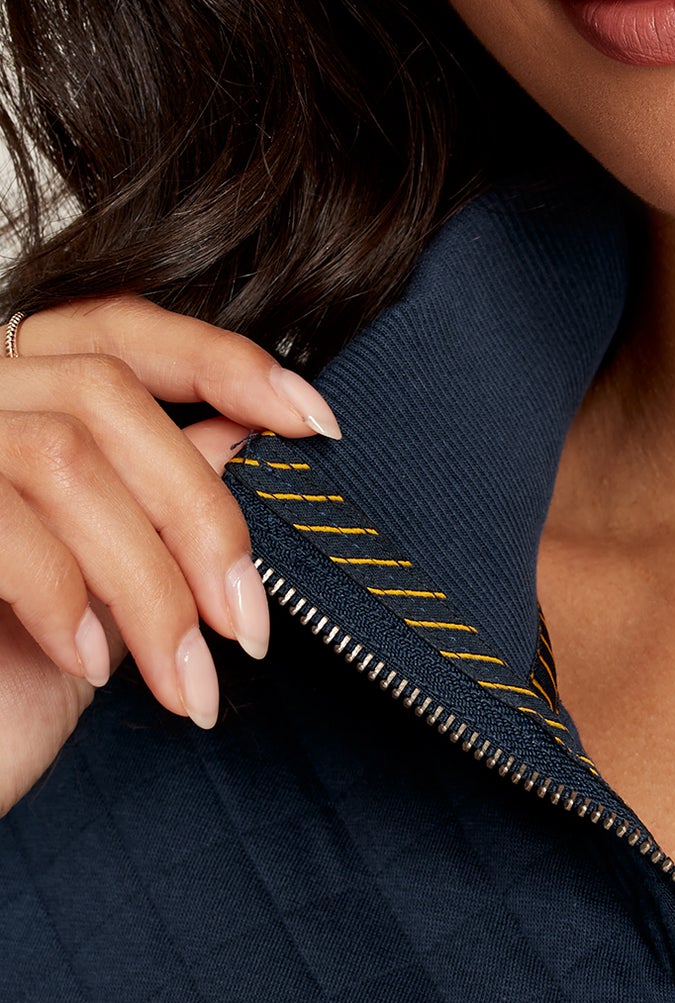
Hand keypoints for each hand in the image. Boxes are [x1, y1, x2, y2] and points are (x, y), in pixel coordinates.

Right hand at [0, 295, 340, 813]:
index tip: (315, 422)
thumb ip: (157, 493)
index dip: (220, 359)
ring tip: (182, 677)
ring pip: (65, 460)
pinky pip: (3, 528)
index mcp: (10, 388)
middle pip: (105, 393)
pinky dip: (65, 600)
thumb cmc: (0, 674)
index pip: (117, 326)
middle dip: (199, 515)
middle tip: (247, 623)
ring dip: (149, 582)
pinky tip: (90, 666)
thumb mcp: (103, 579)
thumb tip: (249, 433)